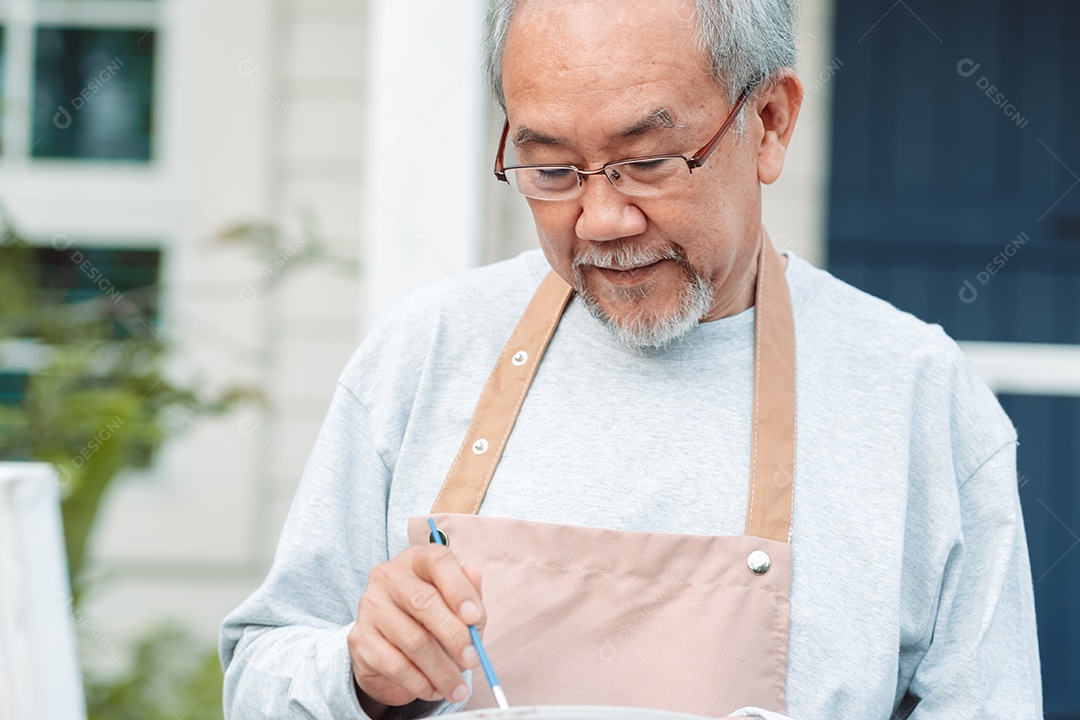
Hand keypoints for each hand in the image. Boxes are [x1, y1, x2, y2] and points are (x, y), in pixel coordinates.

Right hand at [348, 544, 484, 714]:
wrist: (391, 647)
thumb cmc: (433, 617)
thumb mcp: (457, 604)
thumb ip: (470, 593)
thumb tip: (473, 576)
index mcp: (417, 560)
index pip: (437, 561)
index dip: (459, 588)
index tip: (475, 617)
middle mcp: (389, 577)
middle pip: (422, 602)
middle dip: (454, 636)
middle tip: (473, 660)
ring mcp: (370, 606)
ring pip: (412, 640)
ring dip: (441, 669)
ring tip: (458, 687)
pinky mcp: (360, 639)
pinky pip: (396, 665)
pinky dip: (420, 682)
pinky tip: (434, 689)